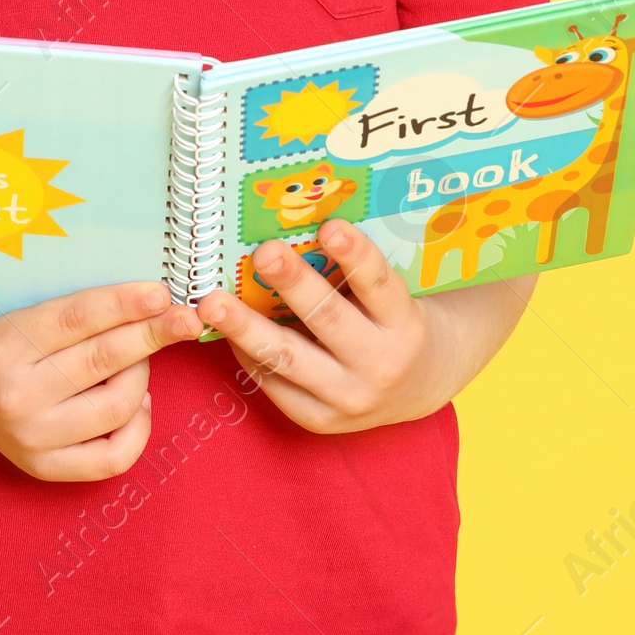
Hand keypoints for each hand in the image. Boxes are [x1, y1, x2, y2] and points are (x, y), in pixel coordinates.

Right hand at [0, 280, 201, 480]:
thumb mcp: (22, 312)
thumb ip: (78, 312)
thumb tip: (152, 305)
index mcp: (3, 344)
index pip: (77, 319)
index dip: (125, 303)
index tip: (162, 292)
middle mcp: (15, 394)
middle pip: (103, 360)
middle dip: (153, 334)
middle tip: (185, 318)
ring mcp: (30, 437)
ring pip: (117, 405)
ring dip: (143, 375)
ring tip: (140, 359)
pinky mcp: (43, 467)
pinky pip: (113, 456)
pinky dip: (139, 426)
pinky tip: (138, 402)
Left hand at [195, 218, 533, 433]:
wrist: (422, 384)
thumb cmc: (398, 319)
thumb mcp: (394, 293)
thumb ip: (358, 267)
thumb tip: (302, 214)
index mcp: (405, 325)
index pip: (379, 285)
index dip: (356, 256)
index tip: (331, 225)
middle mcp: (380, 365)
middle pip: (328, 321)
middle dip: (292, 285)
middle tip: (263, 251)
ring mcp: (349, 399)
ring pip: (288, 359)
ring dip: (246, 327)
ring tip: (213, 301)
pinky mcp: (320, 420)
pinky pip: (274, 385)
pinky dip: (247, 354)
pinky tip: (224, 329)